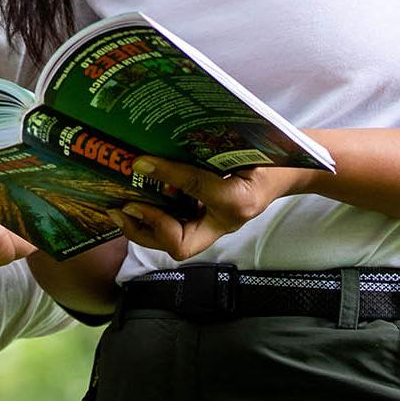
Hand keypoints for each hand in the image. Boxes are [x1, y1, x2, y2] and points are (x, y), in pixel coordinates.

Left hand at [110, 157, 310, 259]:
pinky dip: (149, 220)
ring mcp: (210, 225)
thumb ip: (201, 157)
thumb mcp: (239, 155)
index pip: (196, 195)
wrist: (281, 174)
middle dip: (145, 230)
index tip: (142, 164)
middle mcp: (220, 223)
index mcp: (235, 203)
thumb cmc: (264, 163)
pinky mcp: (202, 219)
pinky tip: (132, 201)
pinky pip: (172, 228)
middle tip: (121, 208)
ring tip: (118, 208)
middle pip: (178, 245)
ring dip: (141, 229)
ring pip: (170, 242)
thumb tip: (149, 158)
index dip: (166, 186)